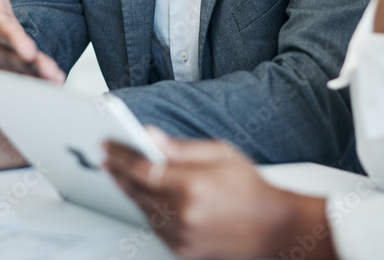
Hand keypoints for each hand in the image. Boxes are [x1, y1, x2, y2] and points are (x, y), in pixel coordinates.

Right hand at [0, 0, 64, 82]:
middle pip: (13, 57)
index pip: (0, 32)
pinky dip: (39, 81)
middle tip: (49, 73)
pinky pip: (25, 76)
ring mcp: (3, 58)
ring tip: (56, 81)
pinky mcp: (12, 66)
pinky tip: (56, 83)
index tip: (28, 50)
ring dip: (38, 77)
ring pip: (20, 70)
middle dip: (30, 66)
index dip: (13, 41)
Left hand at [104, 128, 334, 259]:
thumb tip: (151, 136)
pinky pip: (155, 227)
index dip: (121, 155)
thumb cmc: (252, 188)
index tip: (108, 146)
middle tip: (108, 159)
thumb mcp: (222, 154)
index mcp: (193, 186)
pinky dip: (146, 210)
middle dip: (119, 172)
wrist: (275, 228)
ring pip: (142, 210)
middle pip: (137, 190)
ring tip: (123, 175)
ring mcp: (182, 236)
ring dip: (130, 191)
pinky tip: (145, 198)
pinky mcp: (183, 251)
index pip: (143, 168)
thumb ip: (181, 147)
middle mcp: (184, 214)